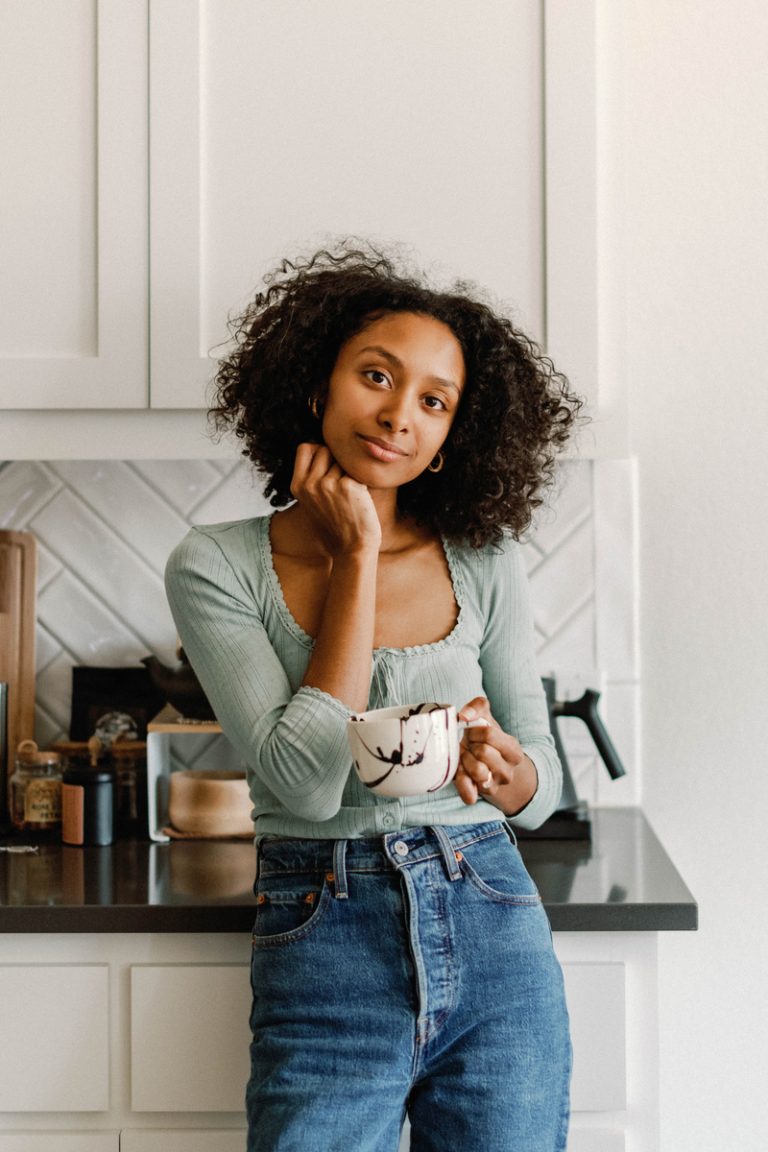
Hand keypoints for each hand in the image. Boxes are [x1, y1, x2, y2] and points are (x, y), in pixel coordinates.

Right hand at [290, 443, 380, 555]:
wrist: (352, 548)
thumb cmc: (336, 525)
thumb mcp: (312, 502)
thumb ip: (311, 478)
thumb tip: (320, 447)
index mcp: (297, 486)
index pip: (305, 447)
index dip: (318, 451)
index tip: (328, 465)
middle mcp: (309, 483)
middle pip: (325, 449)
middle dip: (336, 460)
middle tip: (342, 482)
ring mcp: (327, 484)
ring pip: (343, 459)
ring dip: (349, 471)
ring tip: (350, 494)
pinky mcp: (347, 485)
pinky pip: (357, 469)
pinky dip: (361, 480)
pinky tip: (360, 498)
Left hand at [455, 697, 537, 814]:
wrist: (489, 766)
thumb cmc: (485, 739)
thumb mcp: (486, 718)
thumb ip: (477, 706)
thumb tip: (464, 715)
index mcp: (513, 751)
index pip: (489, 734)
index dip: (475, 730)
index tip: (472, 732)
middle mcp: (507, 771)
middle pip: (483, 752)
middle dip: (470, 745)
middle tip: (469, 745)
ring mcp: (495, 785)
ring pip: (477, 772)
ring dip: (465, 761)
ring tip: (466, 757)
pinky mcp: (480, 795)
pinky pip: (470, 794)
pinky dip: (463, 786)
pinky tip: (461, 774)